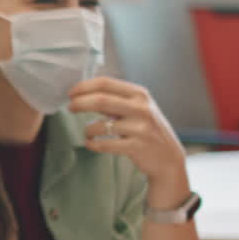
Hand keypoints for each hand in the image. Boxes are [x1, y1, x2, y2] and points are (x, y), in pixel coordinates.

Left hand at [68, 77, 189, 205]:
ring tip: (88, 132)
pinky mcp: (136, 147)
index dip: (84, 87)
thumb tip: (85, 93)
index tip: (71, 93)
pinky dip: (93, 144)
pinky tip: (91, 143)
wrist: (168, 156)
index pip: (106, 83)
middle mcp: (141, 108)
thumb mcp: (139, 107)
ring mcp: (140, 128)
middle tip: (70, 107)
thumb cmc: (148, 129)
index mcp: (139, 94)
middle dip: (80, 103)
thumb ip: (118, 99)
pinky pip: (105, 144)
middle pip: (101, 100)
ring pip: (101, 125)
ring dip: (88, 129)